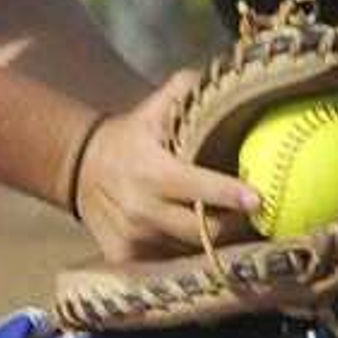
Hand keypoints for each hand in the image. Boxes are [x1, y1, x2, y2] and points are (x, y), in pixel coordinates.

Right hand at [67, 67, 263, 265]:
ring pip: (189, 249)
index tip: (258, 198)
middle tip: (258, 216)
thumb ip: (188, 90)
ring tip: (232, 224)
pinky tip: (197, 236)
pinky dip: (186, 250)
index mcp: (151, 171)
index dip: (227, 194)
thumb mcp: (154, 107)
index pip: (195, 187)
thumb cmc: (132, 136)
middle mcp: (140, 208)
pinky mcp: (125, 258)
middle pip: (201, 230)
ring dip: (212, 239)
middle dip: (234, 224)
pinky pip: (169, 261)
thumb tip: (227, 76)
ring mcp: (132, 238)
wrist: (79, 167)